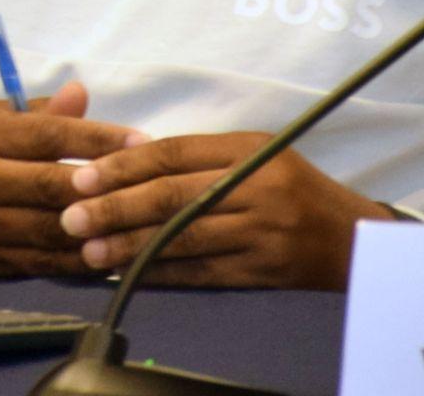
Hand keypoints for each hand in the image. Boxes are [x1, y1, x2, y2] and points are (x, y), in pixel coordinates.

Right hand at [0, 82, 145, 276]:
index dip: (94, 139)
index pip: (44, 135)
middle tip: (149, 183)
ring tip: (140, 221)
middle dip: (103, 186)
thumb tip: (81, 92)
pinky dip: (81, 260)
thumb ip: (37, 112)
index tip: (139, 141)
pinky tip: (113, 253)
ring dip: (98, 228)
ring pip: (50, 230)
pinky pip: (44, 262)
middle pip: (50, 185)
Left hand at [61, 133, 391, 287]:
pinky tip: (130, 274)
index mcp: (249, 149)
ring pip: (183, 238)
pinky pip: (204, 273)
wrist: (353, 238)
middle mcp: (256, 187)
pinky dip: (163, 273)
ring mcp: (261, 232)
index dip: (123, 166)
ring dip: (131, 246)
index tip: (81, 178)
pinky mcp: (264, 271)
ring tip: (89, 251)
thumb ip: (198, 156)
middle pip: (173, 196)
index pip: (173, 154)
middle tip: (70, 216)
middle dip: (116, 207)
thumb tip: (125, 160)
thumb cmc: (292, 187)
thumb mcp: (255, 153)